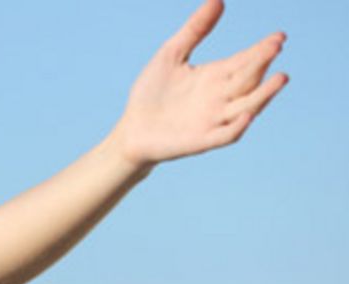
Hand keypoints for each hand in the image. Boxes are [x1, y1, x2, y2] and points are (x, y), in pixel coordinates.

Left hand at [113, 0, 288, 167]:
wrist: (131, 130)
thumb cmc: (151, 92)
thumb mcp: (171, 55)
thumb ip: (194, 30)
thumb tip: (218, 0)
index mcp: (216, 76)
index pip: (245, 60)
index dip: (262, 49)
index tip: (279, 36)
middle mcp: (221, 97)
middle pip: (249, 79)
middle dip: (263, 62)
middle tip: (275, 46)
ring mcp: (214, 120)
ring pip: (247, 106)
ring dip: (264, 94)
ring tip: (281, 77)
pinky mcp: (203, 140)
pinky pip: (226, 134)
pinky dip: (238, 125)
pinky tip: (247, 114)